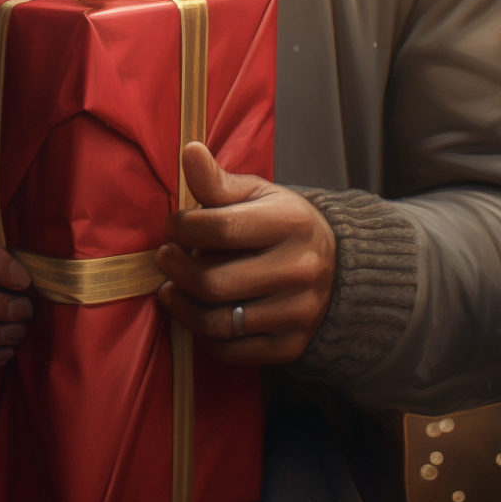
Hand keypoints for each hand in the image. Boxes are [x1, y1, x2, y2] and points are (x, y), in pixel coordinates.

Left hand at [154, 142, 335, 365]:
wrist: (337, 268)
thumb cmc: (283, 224)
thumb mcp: (258, 194)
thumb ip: (218, 181)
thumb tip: (189, 151)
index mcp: (291, 223)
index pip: (222, 230)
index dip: (183, 228)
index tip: (170, 226)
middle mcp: (300, 270)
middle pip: (214, 283)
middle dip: (177, 270)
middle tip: (164, 259)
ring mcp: (298, 313)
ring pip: (219, 323)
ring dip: (182, 307)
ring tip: (170, 289)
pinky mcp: (290, 346)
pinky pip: (231, 351)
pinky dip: (203, 335)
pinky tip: (195, 313)